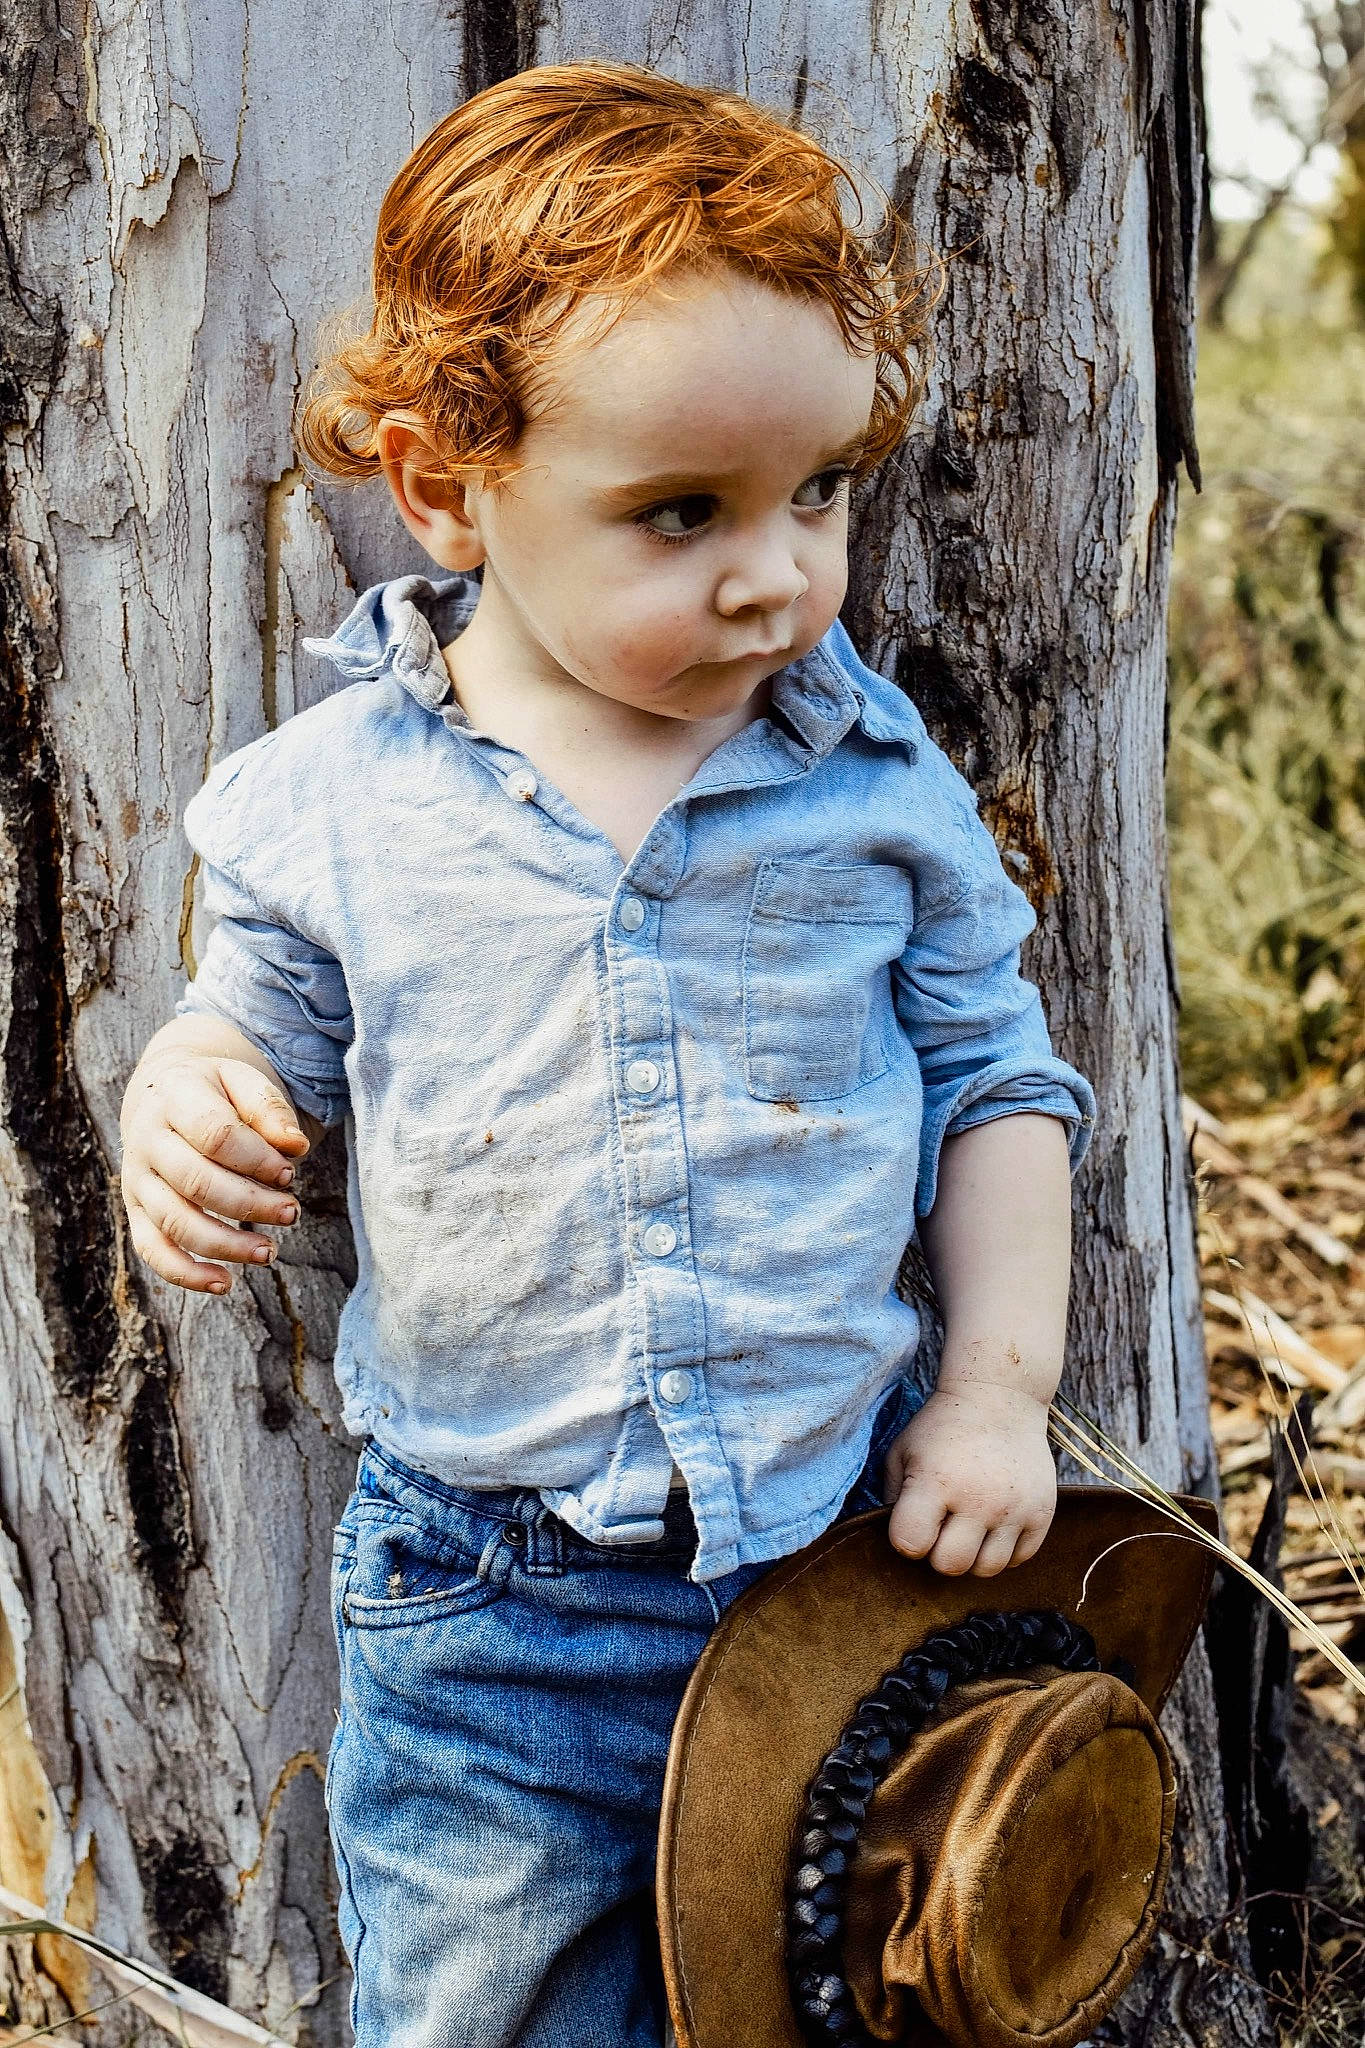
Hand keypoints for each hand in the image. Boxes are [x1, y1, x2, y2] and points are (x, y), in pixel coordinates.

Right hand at [119, 1050, 309, 1293]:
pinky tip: (224, 1283)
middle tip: (291, 1212)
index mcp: (172, 1097)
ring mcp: (137, 1179)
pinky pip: (152, 1250)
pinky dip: (185, 1274)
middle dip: (250, 1204)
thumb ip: (269, 1107)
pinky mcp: (136, 1211)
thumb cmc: (214, 1091)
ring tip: (269, 1252)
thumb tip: (296, 1146)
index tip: (289, 1174)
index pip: (214, 1135)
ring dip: (226, 1244)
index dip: (257, 1160)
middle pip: (197, 1182)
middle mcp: (147, 1140)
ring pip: (176, 1222)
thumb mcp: (242, 1080)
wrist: (163, 1094)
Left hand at [882, 1381, 1056, 1576]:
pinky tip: (994, 1524)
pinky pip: (1019, 1559)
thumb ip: (893, 1497)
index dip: (906, 1539)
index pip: (910, 1542)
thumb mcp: (903, 1451)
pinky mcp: (1042, 1513)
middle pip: (950, 1565)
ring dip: (973, 1556)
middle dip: (939, 1553)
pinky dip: (1003, 1550)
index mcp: (936, 1482)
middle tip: (942, 1528)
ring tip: (968, 1528)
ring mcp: (1015, 1508)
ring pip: (988, 1569)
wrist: (1000, 1397)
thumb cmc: (943, 1428)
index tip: (913, 1521)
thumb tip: (898, 1540)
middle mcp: (979, 1499)